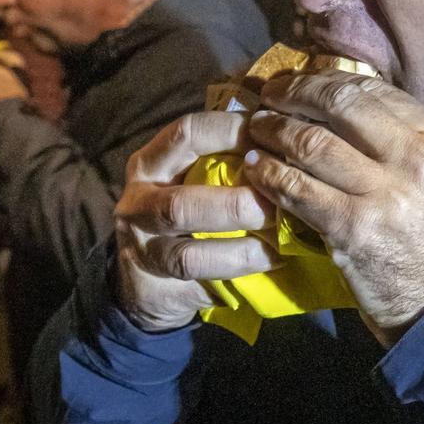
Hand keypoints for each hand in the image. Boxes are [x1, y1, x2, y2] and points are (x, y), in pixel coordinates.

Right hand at [113, 111, 279, 332]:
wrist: (147, 276)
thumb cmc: (186, 213)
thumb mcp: (193, 177)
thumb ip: (226, 161)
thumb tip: (286, 143)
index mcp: (150, 164)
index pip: (187, 134)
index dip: (233, 133)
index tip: (274, 140)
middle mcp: (137, 204)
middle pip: (182, 204)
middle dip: (236, 206)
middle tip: (279, 206)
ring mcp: (142, 250)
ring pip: (189, 255)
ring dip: (242, 251)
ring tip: (279, 245)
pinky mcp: (154, 289)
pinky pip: (201, 285)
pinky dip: (240, 274)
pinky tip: (269, 263)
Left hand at [243, 70, 423, 345]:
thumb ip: (397, 137)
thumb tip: (336, 98)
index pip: (372, 89)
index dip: (324, 79)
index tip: (297, 83)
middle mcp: (416, 158)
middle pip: (340, 103)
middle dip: (294, 93)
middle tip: (269, 97)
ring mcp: (384, 194)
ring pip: (312, 142)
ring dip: (273, 131)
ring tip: (256, 130)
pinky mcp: (352, 228)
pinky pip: (296, 188)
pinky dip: (269, 174)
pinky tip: (257, 169)